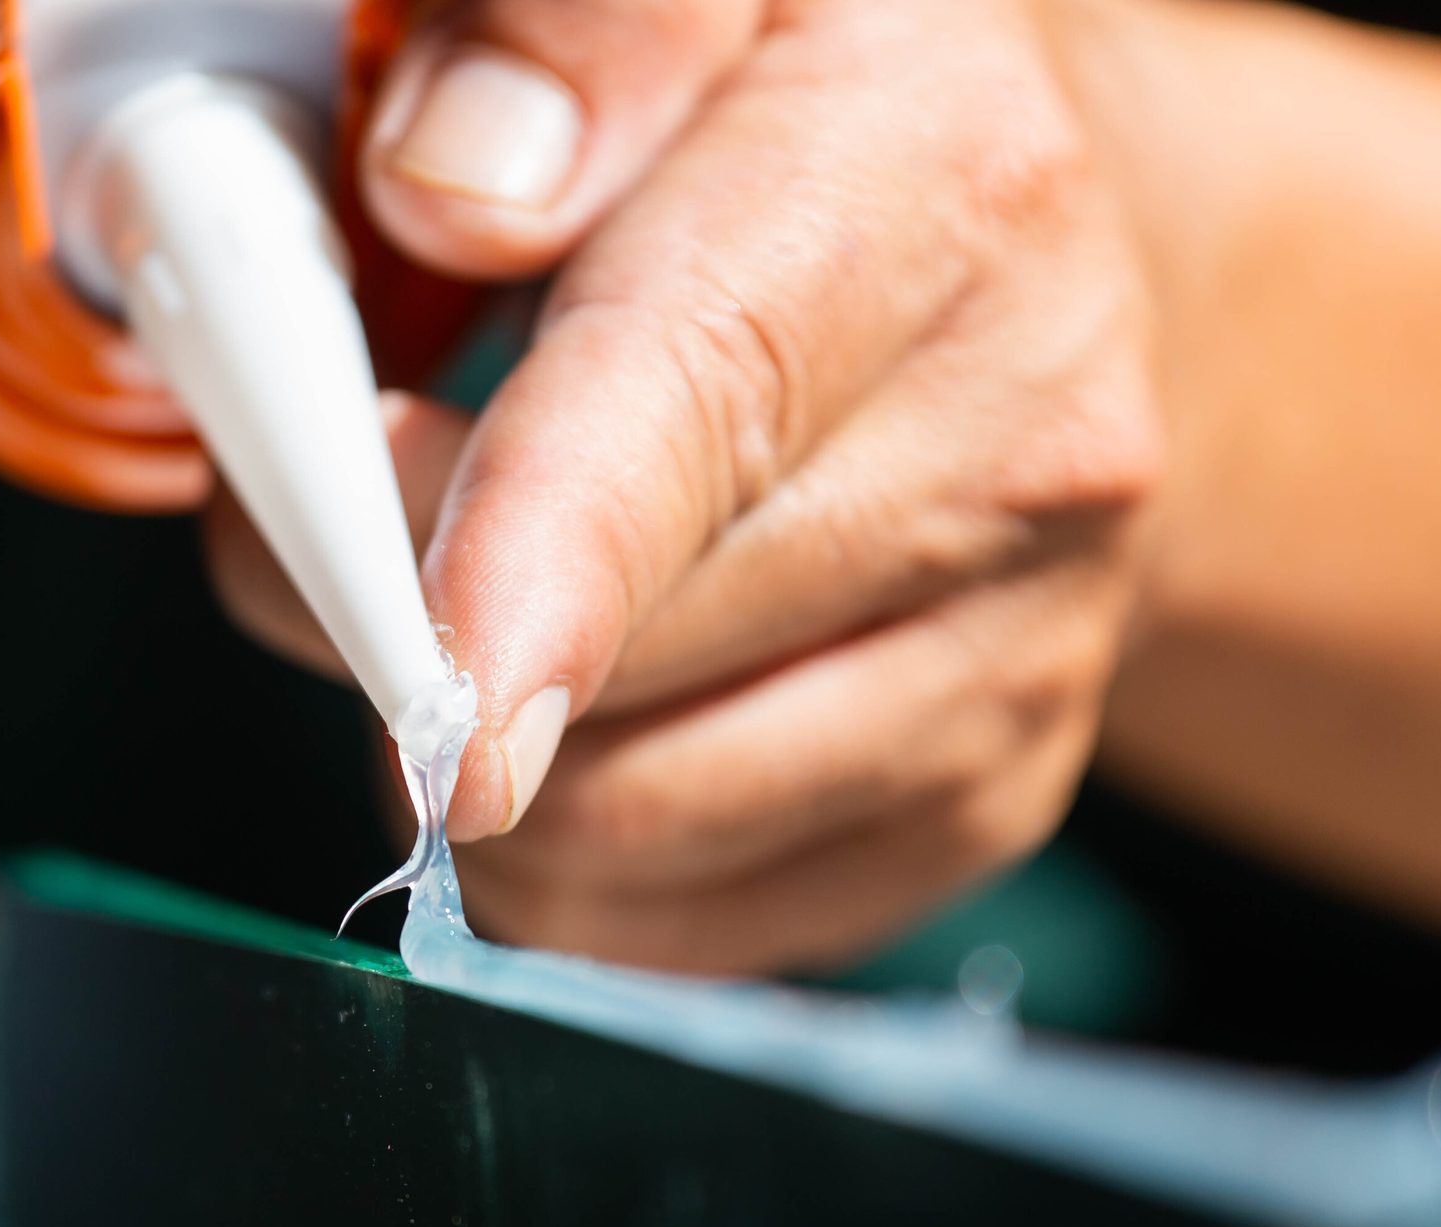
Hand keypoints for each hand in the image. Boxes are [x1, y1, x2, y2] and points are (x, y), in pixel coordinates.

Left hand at [207, 0, 1162, 972]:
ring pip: (644, 824)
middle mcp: (1033, 452)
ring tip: (477, 607)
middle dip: (399, 616)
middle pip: (632, 656)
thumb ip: (588, 29)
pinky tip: (584, 712)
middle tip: (352, 502)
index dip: (540, 560)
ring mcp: (1026, 660)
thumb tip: (447, 194)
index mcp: (940, 192)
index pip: (705, 398)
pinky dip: (564, 860)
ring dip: (475, 750)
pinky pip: (691, 923)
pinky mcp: (984, 804)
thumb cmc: (850, 133)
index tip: (437, 694)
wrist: (1088, 302)